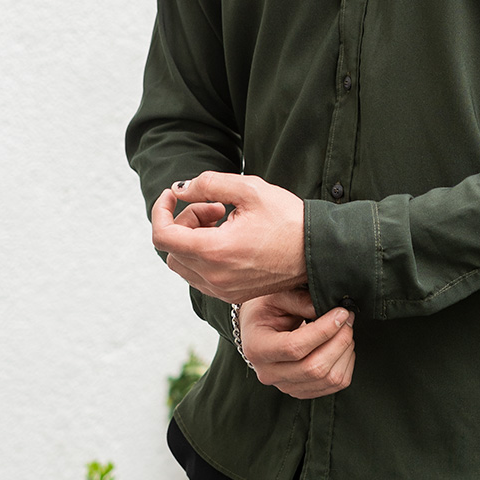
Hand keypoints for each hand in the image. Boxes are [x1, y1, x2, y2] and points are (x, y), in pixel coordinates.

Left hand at [152, 171, 305, 302]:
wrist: (318, 251)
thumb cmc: (288, 219)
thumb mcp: (249, 189)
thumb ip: (208, 184)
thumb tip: (180, 190)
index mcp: (214, 251)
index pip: (163, 235)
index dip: (160, 210)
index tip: (173, 194)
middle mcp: (213, 276)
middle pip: (172, 248)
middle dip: (184, 221)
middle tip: (214, 206)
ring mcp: (222, 289)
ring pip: (183, 264)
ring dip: (193, 239)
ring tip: (223, 220)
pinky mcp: (232, 294)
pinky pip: (200, 276)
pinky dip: (204, 254)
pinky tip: (230, 238)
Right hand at [240, 288, 355, 398]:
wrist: (259, 327)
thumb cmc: (268, 308)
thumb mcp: (278, 296)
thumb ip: (301, 301)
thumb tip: (329, 310)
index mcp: (257, 347)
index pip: (294, 347)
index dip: (323, 331)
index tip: (340, 312)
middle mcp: (268, 373)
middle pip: (314, 368)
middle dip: (339, 340)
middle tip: (347, 317)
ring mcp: (285, 386)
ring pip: (328, 379)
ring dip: (345, 352)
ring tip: (345, 329)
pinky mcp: (302, 391)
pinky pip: (334, 385)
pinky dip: (346, 364)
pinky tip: (342, 345)